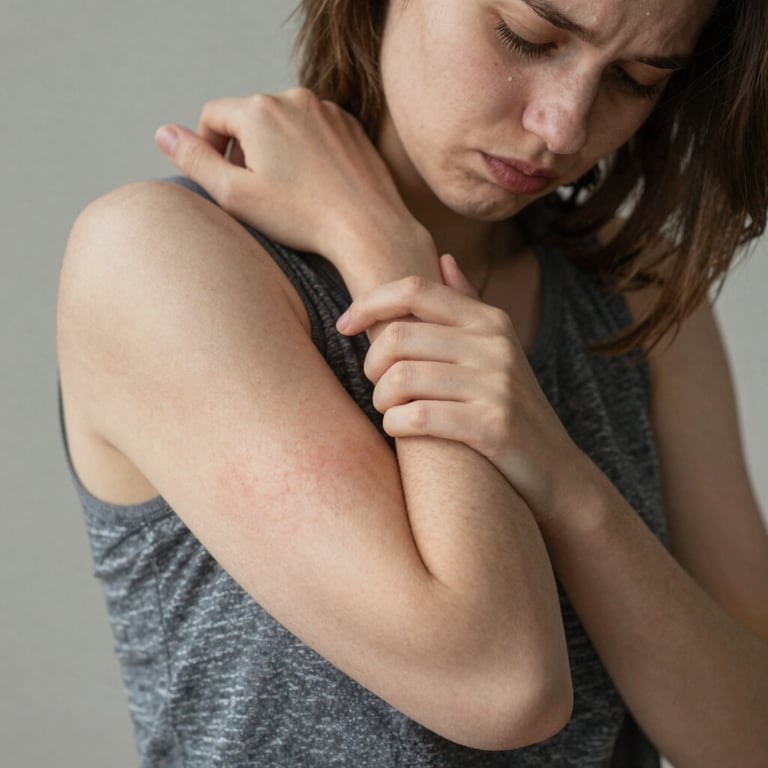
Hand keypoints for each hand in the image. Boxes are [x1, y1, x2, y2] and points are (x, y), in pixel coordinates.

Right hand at [155, 88, 434, 280]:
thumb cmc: (302, 217)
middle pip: (249, 117)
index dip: (209, 148)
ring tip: (288, 191)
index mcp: (259, 110)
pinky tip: (314, 185)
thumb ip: (194, 159)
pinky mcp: (349, 125)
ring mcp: (326, 109)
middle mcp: (293, 98)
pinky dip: (306, 150)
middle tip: (257, 192)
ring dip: (276, 149)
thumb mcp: (235, 195)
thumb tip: (164, 133)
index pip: (213, 115)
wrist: (367, 227)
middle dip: (244, 149)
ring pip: (283, 123)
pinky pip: (314, 130)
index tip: (224, 180)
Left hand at [337, 256, 591, 522]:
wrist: (557, 467)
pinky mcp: (492, 427)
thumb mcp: (497, 348)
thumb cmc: (510, 405)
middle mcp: (494, 345)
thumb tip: (443, 257)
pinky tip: (399, 428)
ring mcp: (495, 385)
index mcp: (489, 320)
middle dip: (371, 364)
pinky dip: (395, 424)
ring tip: (388, 409)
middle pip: (398, 337)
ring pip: (401, 378)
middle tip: (376, 384)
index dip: (368, 302)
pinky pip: (418, 417)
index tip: (344, 325)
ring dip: (380, 399)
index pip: (414, 289)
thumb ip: (467, 304)